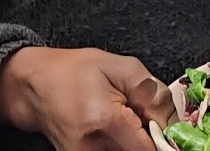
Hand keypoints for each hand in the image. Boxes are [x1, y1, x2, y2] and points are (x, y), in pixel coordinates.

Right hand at [0, 47, 174, 149]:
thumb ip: (153, 93)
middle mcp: (92, 149)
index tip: (164, 125)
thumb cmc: (75, 71)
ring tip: (127, 122)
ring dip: (136, 142)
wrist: (36, 86)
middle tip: (143, 119)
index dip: (165, 139)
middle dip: (150, 140)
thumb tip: (174, 122)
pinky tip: (117, 131)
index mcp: (105, 121)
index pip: (151, 149)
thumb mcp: (122, 67)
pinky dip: (123, 145)